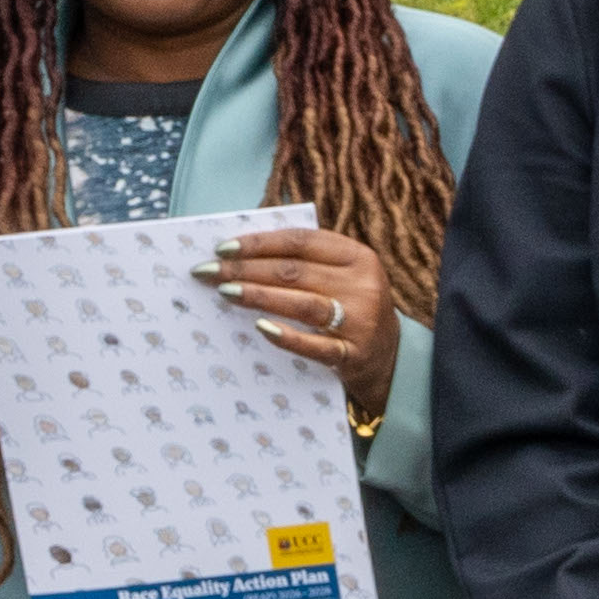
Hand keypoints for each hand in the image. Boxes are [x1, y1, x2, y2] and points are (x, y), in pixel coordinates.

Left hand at [204, 221, 393, 409]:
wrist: (389, 357)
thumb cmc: (350, 308)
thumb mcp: (342, 276)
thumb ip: (306, 261)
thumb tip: (241, 252)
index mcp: (358, 256)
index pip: (301, 241)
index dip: (259, 243)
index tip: (222, 248)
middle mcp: (363, 285)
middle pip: (295, 271)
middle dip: (246, 269)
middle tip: (209, 272)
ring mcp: (361, 321)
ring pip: (303, 304)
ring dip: (259, 296)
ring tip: (224, 292)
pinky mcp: (354, 354)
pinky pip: (316, 346)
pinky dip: (287, 337)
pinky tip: (260, 327)